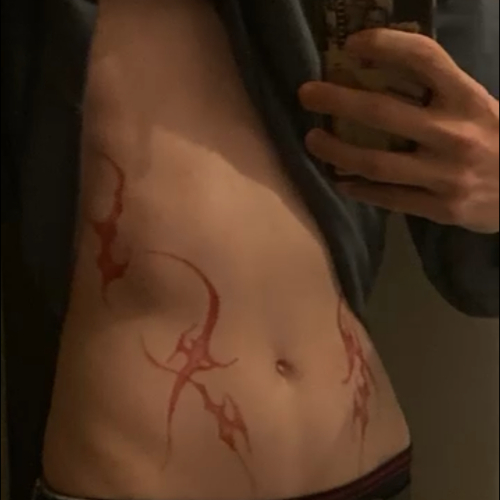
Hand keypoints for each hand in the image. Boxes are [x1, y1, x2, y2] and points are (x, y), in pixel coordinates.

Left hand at [299, 29, 499, 234]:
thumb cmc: (494, 140)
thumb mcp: (475, 106)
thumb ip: (437, 93)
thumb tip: (375, 75)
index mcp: (468, 99)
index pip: (424, 59)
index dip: (385, 46)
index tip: (351, 44)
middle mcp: (456, 134)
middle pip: (383, 113)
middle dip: (338, 100)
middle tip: (306, 94)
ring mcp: (447, 175)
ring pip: (377, 163)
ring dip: (337, 151)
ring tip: (313, 141)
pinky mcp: (441, 208)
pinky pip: (389, 199)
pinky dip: (359, 190)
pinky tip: (339, 182)